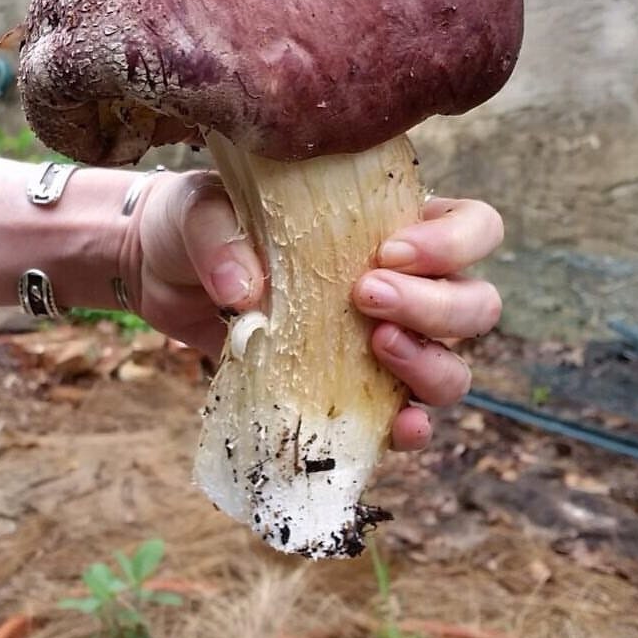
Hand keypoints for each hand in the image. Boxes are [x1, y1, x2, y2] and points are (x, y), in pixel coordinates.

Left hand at [133, 175, 502, 450]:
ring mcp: (380, 341)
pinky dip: (410, 427)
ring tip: (376, 345)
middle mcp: (402, 283)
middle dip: (435, 306)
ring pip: (453, 363)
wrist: (161, 272)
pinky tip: (397, 426)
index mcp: (387, 222)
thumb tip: (245, 292)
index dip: (453, 244)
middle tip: (365, 295)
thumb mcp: (201, 210)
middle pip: (475, 303)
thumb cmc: (197, 223)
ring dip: (430, 364)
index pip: (472, 227)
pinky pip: (402, 417)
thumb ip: (222, 236)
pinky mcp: (349, 390)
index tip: (389, 253)